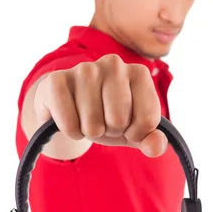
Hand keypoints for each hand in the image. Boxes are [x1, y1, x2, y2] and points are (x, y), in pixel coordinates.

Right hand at [34, 53, 167, 157]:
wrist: (69, 105)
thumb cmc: (107, 115)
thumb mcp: (134, 131)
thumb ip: (153, 141)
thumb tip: (156, 147)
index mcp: (139, 73)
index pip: (147, 121)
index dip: (136, 134)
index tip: (127, 125)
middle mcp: (114, 64)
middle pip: (118, 122)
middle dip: (111, 131)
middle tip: (103, 120)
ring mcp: (84, 69)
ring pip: (93, 126)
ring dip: (89, 132)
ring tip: (86, 117)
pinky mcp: (57, 80)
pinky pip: (69, 125)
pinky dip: (70, 131)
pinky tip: (70, 116)